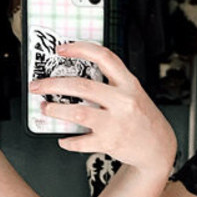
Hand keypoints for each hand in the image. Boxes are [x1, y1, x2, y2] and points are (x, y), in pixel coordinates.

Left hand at [30, 43, 176, 174]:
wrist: (159, 146)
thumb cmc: (142, 117)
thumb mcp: (133, 92)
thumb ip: (111, 82)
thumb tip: (74, 76)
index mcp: (128, 83)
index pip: (104, 57)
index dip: (80, 49)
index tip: (61, 49)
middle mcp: (123, 101)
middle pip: (82, 86)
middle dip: (53, 84)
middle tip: (38, 85)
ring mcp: (116, 122)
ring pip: (78, 113)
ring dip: (55, 110)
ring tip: (46, 108)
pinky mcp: (110, 142)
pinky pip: (81, 141)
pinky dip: (67, 140)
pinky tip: (62, 138)